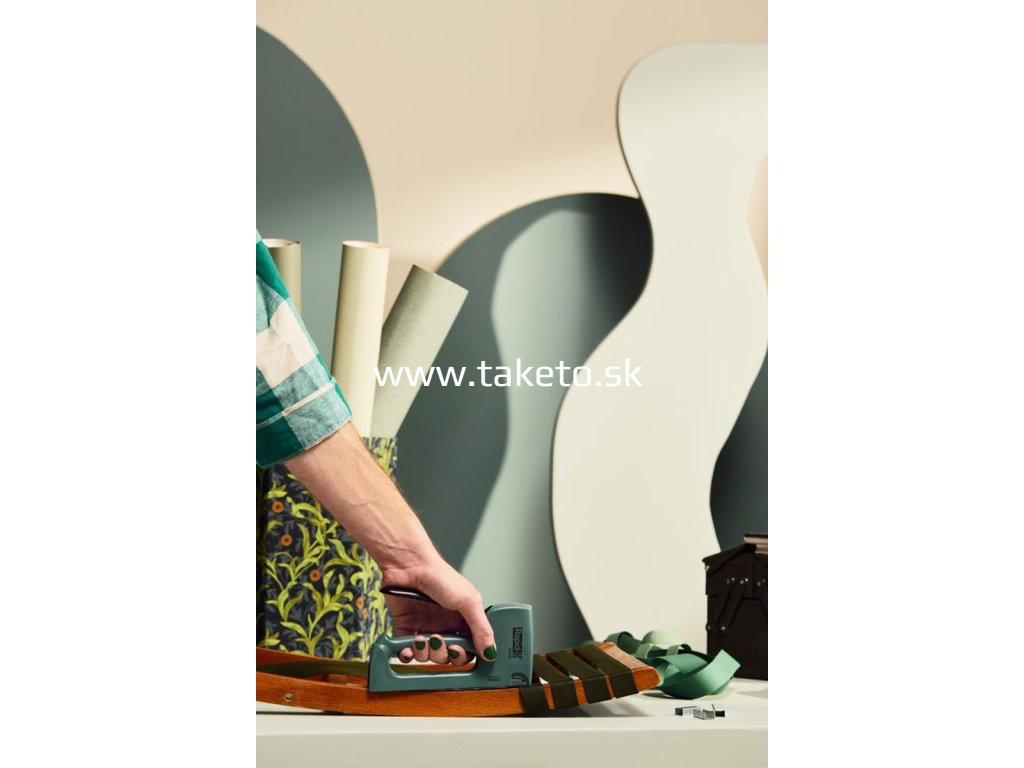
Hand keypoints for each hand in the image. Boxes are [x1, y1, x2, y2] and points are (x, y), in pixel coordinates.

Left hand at [382, 557, 496, 663]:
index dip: (464, 654)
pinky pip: (407, 651)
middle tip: (439, 641)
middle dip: (443, 654)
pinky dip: (407, 654)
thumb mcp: (468, 601)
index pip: (469, 647)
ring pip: (427, 656)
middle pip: (448, 656)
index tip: (458, 651)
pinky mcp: (406, 628)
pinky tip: (408, 648)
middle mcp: (445, 625)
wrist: (409, 565)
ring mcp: (425, 627)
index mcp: (464, 619)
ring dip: (424, 653)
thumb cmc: (439, 576)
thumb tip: (491, 652)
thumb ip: (481, 628)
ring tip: (422, 639)